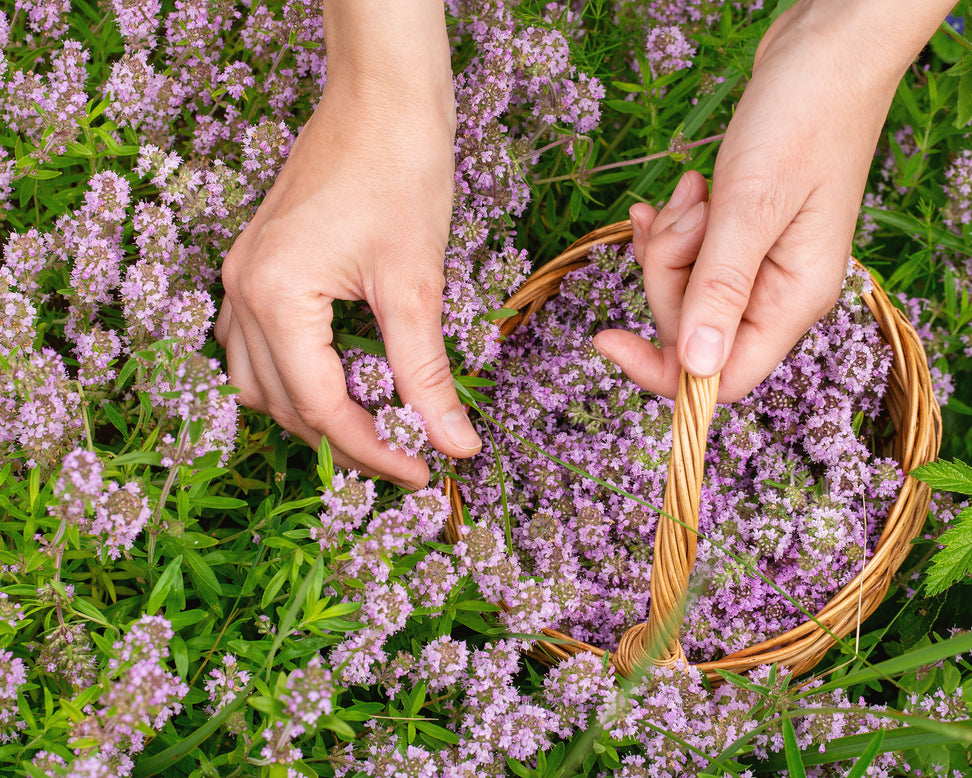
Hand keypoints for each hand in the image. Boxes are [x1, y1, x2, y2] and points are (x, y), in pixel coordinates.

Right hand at [216, 3, 480, 488]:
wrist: (382, 97)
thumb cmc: (401, 172)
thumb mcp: (418, 283)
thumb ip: (428, 373)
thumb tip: (455, 444)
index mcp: (276, 296)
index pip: (321, 407)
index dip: (374, 452)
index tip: (423, 473)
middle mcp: (242, 290)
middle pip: (282, 403)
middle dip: (344, 440)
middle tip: (405, 458)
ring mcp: (241, 274)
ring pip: (258, 382)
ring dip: (311, 414)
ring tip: (372, 430)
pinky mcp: (256, 264)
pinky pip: (255, 346)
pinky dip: (293, 377)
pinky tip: (337, 380)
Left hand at [594, 0, 951, 401]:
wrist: (826, 50)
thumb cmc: (803, 118)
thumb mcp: (750, 207)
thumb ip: (720, 290)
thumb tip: (695, 369)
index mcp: (793, 301)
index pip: (720, 377)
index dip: (660, 369)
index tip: (605, 337)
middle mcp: (778, 294)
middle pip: (690, 326)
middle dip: (666, 273)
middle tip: (685, 215)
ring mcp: (760, 265)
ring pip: (683, 286)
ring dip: (672, 240)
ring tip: (695, 189)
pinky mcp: (743, 236)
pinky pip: (689, 253)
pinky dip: (675, 226)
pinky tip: (681, 192)